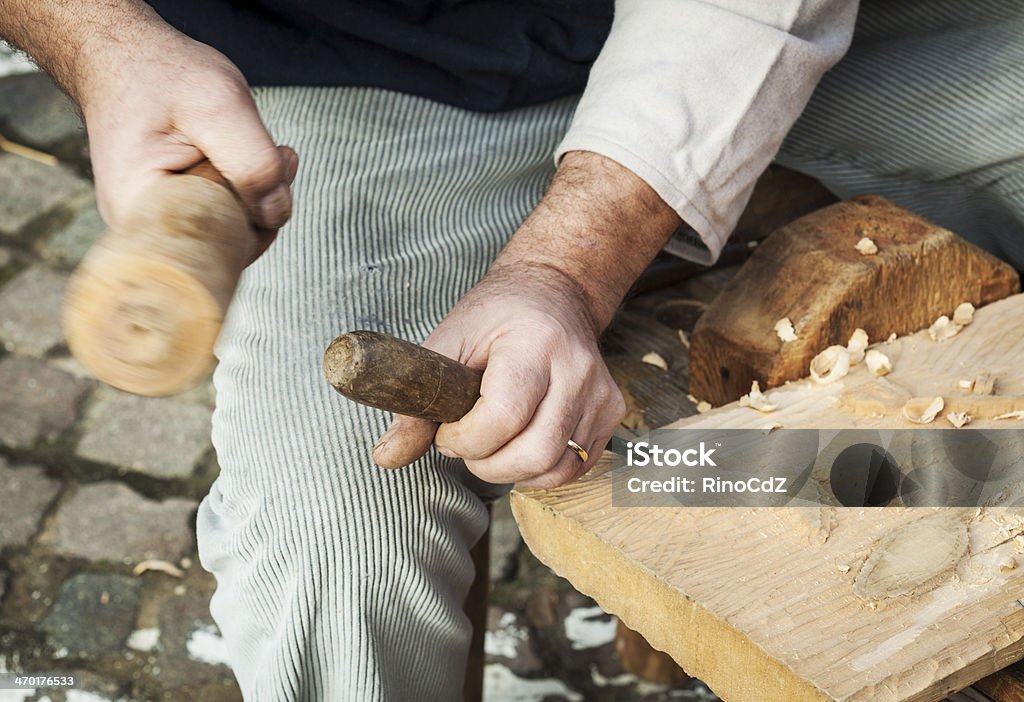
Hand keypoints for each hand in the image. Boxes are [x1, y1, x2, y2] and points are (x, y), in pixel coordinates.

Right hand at [77, 19, 296, 261]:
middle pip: (228, 245)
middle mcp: (144, 228)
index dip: (258, 220)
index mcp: (141, 212)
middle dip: (262, 203)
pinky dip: (243, 189)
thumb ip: (254, 164)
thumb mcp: (217, 107)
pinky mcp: (174, 212)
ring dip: (256, 193)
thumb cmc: (158, 74)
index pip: (219, 251)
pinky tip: (247, 156)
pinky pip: (222, 216)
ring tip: (259, 146)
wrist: (121, 57)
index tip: (270, 168)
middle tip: (277, 153)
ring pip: (230, 230)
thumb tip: (277, 214)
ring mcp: (159, 223)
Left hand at [373, 151, 681, 487]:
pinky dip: (541, 469)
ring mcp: (600, 393)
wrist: (556, 291)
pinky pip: (575, 465)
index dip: (465, 440)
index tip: (447, 430)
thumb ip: (415, 399)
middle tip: (467, 445)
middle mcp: (577, 369)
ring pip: (557, 468)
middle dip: (488, 465)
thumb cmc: (495, 315)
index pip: (503, 418)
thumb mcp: (448, 341)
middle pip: (534, 453)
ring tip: (493, 444)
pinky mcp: (611, 411)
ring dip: (514, 472)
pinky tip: (520, 443)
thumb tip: (386, 456)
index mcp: (535, 343)